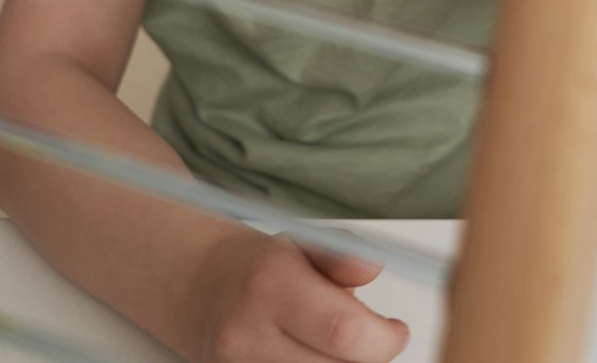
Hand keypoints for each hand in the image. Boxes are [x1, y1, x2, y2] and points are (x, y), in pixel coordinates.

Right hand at [189, 229, 407, 362]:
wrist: (200, 293)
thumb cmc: (260, 270)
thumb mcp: (303, 245)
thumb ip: (343, 255)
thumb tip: (374, 267)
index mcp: (269, 285)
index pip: (342, 330)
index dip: (384, 339)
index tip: (396, 330)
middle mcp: (247, 334)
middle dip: (367, 357)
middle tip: (371, 340)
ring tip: (329, 343)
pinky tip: (310, 355)